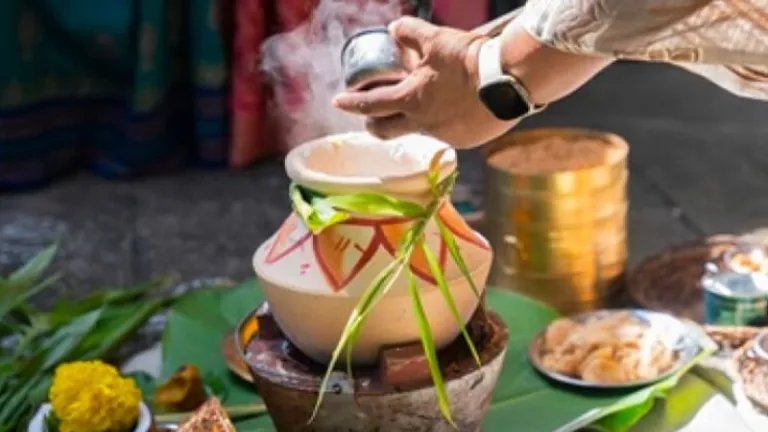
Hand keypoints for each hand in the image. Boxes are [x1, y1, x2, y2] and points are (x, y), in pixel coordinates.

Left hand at [332, 17, 515, 148]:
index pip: (371, 105)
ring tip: (427, 103)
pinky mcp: (465, 140)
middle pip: (385, 131)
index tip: (338, 102)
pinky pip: (448, 133)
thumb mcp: (436, 39)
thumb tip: (394, 28)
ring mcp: (444, 135)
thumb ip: (411, 33)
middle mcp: (422, 124)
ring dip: (414, 119)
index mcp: (410, 100)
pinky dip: (445, 121)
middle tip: (370, 118)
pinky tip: (458, 108)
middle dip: (373, 125)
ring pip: (419, 130)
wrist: (510, 80)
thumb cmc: (469, 60)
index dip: (351, 103)